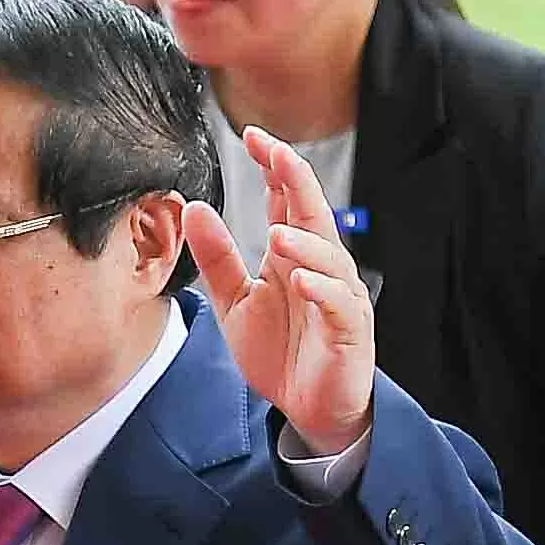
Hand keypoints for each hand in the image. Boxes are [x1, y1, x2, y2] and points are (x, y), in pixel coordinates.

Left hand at [182, 129, 373, 456]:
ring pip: (328, 257)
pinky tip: (300, 279)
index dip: (273, 167)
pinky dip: (321, 289)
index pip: (286, 200)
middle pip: (312, 214)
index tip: (252, 135)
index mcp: (292, 256)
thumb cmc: (279, 353)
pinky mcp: (349, 330)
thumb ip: (217, 258)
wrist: (308, 409)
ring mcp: (338, 297)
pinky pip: (338, 304)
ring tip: (276, 233)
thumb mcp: (234, 304)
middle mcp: (320, 268)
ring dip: (304, 243)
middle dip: (297, 181)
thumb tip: (195, 208)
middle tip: (275, 151)